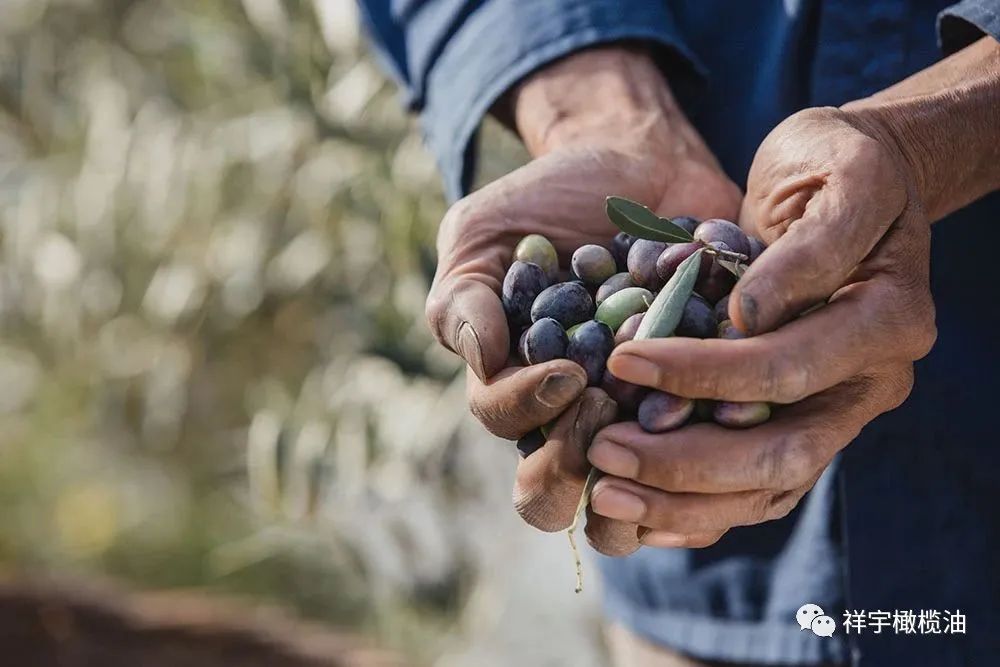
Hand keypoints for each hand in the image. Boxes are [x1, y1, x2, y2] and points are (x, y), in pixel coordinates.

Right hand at [424, 46, 740, 553]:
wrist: (639, 161)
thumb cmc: (545, 201)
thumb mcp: (482, 237)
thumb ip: (463, 301)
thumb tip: (484, 362)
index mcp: (516, 385)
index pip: (507, 429)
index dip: (530, 413)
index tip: (565, 371)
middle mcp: (575, 413)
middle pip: (562, 491)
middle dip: (576, 460)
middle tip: (602, 400)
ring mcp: (641, 410)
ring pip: (637, 490)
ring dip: (650, 462)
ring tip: (669, 407)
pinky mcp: (706, 392)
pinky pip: (712, 442)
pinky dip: (720, 430)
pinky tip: (730, 401)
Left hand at [587, 105, 936, 546]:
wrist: (858, 186)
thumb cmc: (839, 165)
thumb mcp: (836, 175)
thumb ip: (805, 249)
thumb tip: (752, 316)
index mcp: (888, 320)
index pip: (790, 366)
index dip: (706, 372)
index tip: (625, 359)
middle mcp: (871, 384)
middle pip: (782, 453)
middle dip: (685, 460)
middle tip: (602, 451)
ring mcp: (838, 415)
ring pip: (766, 488)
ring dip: (682, 502)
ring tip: (605, 497)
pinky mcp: (803, 427)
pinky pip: (756, 490)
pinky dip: (698, 511)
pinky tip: (639, 518)